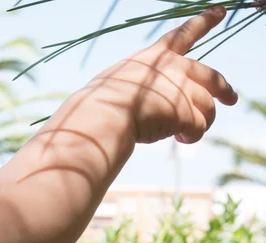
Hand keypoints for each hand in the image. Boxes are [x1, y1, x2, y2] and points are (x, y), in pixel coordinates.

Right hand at [85, 6, 237, 144]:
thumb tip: (145, 101)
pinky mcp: (186, 113)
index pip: (184, 34)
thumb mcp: (118, 80)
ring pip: (208, 108)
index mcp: (155, 57)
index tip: (221, 11)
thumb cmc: (101, 102)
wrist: (105, 116)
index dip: (204, 21)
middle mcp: (175, 69)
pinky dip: (191, 137)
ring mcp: (183, 90)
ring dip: (200, 123)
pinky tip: (180, 139)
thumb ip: (139, 83)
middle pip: (212, 77)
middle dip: (225, 89)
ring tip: (184, 135)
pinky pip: (198, 128)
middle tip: (231, 99)